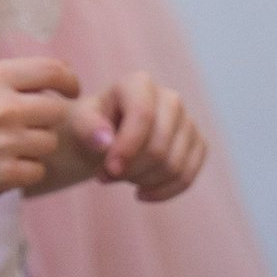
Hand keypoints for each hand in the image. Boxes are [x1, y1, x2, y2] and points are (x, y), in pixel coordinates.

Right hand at [0, 57, 79, 206]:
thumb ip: (11, 78)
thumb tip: (63, 76)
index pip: (54, 71)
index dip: (68, 82)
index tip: (68, 92)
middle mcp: (1, 106)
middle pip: (57, 110)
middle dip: (46, 119)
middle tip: (24, 126)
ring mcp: (2, 143)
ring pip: (49, 143)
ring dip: (34, 147)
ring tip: (3, 147)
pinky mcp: (1, 176)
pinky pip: (37, 170)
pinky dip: (24, 170)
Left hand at [68, 72, 204, 202]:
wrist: (105, 135)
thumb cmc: (91, 125)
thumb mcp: (79, 122)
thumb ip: (87, 128)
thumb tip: (104, 141)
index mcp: (139, 83)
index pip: (143, 115)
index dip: (127, 147)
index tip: (109, 171)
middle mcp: (170, 98)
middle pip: (159, 147)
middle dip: (131, 170)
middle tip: (106, 175)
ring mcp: (187, 121)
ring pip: (174, 166)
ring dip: (143, 181)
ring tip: (120, 177)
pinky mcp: (197, 144)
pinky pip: (187, 177)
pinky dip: (163, 192)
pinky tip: (141, 193)